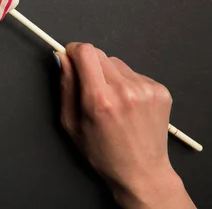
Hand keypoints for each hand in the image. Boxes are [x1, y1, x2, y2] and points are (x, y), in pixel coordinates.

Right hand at [56, 43, 194, 208]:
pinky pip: (134, 73)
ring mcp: (146, 88)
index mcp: (99, 98)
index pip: (85, 51)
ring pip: (116, 62)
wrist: (141, 171)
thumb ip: (65, 86)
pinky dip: (126, 82)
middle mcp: (125, 89)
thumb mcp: (70, 122)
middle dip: (89, 64)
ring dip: (109, 74)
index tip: (70, 59)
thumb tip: (62, 56)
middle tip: (89, 86)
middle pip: (99, 53)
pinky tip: (127, 104)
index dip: (73, 51)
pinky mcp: (160, 90)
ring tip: (111, 99)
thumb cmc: (101, 151)